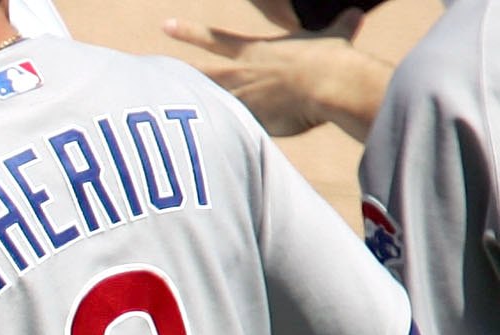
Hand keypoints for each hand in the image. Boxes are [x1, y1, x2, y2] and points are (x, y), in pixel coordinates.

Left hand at [162, 14, 377, 138]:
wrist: (331, 86)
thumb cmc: (332, 60)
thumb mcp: (335, 38)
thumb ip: (340, 27)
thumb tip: (356, 12)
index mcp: (254, 53)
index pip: (213, 40)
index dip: (188, 33)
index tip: (166, 27)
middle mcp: (240, 76)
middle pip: (196, 76)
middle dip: (170, 76)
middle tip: (143, 74)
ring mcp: (241, 102)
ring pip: (205, 107)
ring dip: (184, 113)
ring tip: (154, 120)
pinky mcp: (249, 126)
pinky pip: (225, 136)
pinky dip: (210, 143)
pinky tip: (189, 154)